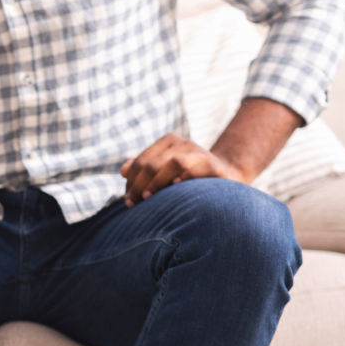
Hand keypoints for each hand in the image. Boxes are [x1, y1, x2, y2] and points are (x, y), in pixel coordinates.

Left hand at [121, 133, 246, 206]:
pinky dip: (186, 178)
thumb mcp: (162, 170)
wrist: (222, 175)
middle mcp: (184, 144)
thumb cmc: (184, 176)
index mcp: (168, 142)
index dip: (131, 181)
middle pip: (154, 164)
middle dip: (140, 185)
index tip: (128, 200)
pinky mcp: (215, 166)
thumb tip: (122, 170)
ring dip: (158, 182)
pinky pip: (200, 170)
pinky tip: (175, 188)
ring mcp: (201, 153)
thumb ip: (142, 169)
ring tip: (149, 197)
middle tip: (134, 203)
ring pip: (175, 163)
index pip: (142, 161)